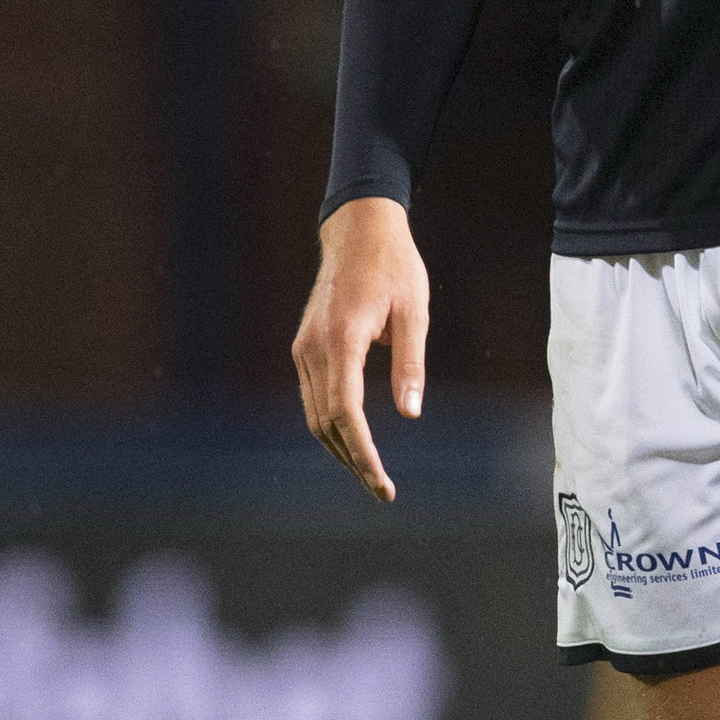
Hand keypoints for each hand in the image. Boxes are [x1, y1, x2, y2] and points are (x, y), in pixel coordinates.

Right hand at [293, 197, 428, 501]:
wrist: (359, 230)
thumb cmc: (395, 266)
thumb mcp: (415, 312)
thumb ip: (410, 364)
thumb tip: (410, 414)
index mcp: (342, 339)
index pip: (346, 414)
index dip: (363, 454)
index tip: (382, 482)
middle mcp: (314, 348)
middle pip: (326, 423)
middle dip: (353, 460)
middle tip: (382, 489)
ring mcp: (304, 348)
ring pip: (314, 415)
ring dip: (339, 448)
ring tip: (370, 473)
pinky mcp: (304, 347)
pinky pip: (313, 397)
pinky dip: (331, 425)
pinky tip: (353, 440)